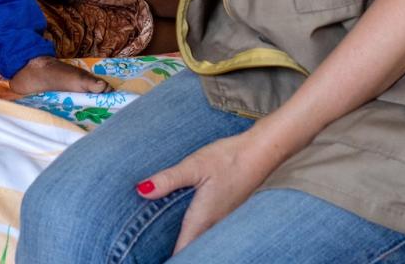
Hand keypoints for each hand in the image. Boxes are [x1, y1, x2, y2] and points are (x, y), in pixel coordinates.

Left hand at [137, 128, 282, 252]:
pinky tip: (192, 222)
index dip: (172, 259)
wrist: (262, 152)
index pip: (183, 250)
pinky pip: (211, 230)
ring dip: (189, 243)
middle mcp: (214, 224)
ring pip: (202, 240)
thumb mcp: (194, 166)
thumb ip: (168, 179)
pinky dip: (198, 232)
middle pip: (193, 249)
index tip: (151, 259)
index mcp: (203, 218)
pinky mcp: (229, 211)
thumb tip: (141, 191)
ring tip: (169, 241)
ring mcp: (224, 219)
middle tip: (155, 252)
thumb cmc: (229, 158)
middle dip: (179, 253)